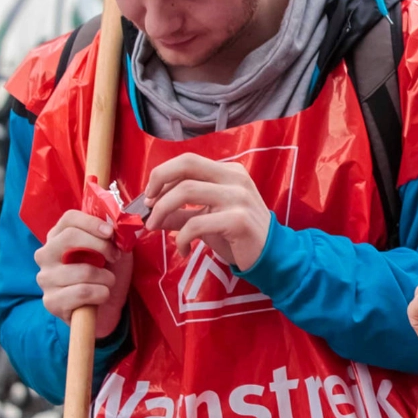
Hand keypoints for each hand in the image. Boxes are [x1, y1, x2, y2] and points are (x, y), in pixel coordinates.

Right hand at [36, 209, 133, 338]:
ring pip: (83, 270)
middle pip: (70, 237)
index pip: (69, 219)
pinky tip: (101, 296)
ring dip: (106, 278)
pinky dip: (101, 294)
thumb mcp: (115, 250)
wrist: (108, 307)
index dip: (92, 223)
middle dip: (102, 247)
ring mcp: (45, 278)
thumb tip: (116, 227)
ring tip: (108, 282)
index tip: (110, 233)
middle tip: (114, 258)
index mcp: (59, 237)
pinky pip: (82, 292)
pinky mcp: (50, 301)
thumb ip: (113, 236)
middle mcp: (46, 255)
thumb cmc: (108, 273)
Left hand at [142, 153, 271, 269]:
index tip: (149, 196)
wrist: (270, 256)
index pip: (188, 161)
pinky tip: (183, 249)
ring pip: (186, 190)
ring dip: (162, 210)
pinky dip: (180, 238)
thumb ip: (180, 212)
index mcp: (229, 172)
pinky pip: (196, 223)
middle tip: (147, 205)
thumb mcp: (206, 219)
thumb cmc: (238, 235)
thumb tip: (149, 210)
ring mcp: (238, 197)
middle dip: (158, 181)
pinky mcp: (238, 220)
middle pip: (187, 164)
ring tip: (155, 227)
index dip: (162, 175)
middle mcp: (235, 179)